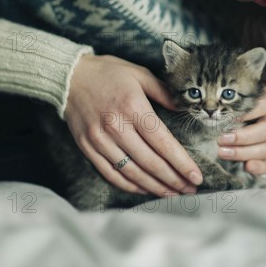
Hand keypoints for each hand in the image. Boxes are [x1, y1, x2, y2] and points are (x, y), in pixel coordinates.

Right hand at [63, 54, 202, 196]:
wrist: (69, 76)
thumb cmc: (108, 73)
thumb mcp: (139, 73)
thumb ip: (164, 91)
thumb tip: (185, 108)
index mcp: (133, 107)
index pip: (163, 143)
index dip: (181, 163)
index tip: (196, 176)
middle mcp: (116, 126)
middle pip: (150, 162)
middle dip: (174, 179)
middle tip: (190, 189)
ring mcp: (99, 140)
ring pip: (132, 172)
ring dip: (155, 187)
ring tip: (173, 194)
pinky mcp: (87, 148)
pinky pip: (111, 173)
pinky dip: (130, 185)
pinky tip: (145, 189)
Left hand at [217, 86, 265, 173]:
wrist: (223, 128)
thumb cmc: (223, 110)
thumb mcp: (226, 104)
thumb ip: (225, 105)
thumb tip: (214, 112)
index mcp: (265, 102)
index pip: (263, 105)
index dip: (248, 112)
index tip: (229, 117)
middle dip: (243, 136)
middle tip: (221, 139)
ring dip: (244, 152)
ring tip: (223, 153)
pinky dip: (259, 167)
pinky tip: (247, 167)